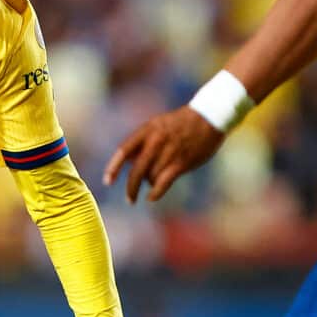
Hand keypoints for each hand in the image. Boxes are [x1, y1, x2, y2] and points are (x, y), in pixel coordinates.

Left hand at [103, 108, 223, 203]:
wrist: (209, 117)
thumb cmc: (182, 123)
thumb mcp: (158, 125)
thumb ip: (143, 142)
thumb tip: (127, 161)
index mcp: (147, 130)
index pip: (124, 151)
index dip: (113, 167)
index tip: (107, 182)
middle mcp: (155, 141)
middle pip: (136, 170)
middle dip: (131, 188)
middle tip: (130, 200)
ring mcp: (168, 152)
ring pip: (150, 177)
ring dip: (150, 184)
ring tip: (156, 181)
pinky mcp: (181, 163)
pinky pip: (163, 183)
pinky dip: (156, 193)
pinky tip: (152, 197)